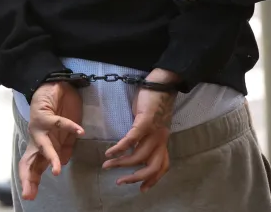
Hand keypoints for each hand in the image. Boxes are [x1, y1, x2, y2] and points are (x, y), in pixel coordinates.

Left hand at [19, 81, 83, 200]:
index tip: (30, 196)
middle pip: (29, 161)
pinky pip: (58, 123)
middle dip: (29, 178)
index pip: (31, 166)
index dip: (29, 181)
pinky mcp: (46, 114)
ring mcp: (39, 128)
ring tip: (58, 170)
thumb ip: (62, 151)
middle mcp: (37, 139)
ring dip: (50, 158)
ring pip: (42, 146)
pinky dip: (71, 127)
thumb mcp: (64, 137)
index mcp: (40, 147)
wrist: (55, 88)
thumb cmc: (60, 114)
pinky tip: (80, 132)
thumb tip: (62, 163)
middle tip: (30, 193)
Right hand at [102, 69, 178, 192]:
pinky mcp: (145, 121)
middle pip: (152, 167)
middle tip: (120, 182)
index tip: (142, 189)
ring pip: (139, 156)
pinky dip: (120, 148)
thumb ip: (147, 135)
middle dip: (136, 177)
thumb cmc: (155, 100)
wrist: (162, 83)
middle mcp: (161, 138)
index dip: (154, 179)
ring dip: (122, 163)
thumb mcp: (153, 123)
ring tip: (107, 165)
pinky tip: (110, 152)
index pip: (163, 165)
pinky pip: (132, 139)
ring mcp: (154, 131)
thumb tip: (134, 145)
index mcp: (163, 140)